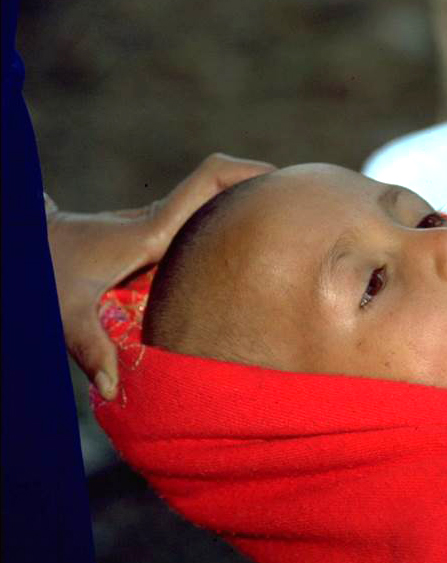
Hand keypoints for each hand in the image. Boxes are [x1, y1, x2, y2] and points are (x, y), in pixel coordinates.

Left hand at [48, 153, 274, 398]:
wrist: (25, 245)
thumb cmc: (44, 275)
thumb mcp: (64, 315)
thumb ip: (91, 350)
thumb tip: (114, 388)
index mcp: (155, 232)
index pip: (209, 180)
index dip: (248, 173)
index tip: (284, 181)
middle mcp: (163, 222)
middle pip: (222, 182)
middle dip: (262, 184)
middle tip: (303, 205)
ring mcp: (159, 225)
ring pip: (212, 199)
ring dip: (246, 202)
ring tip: (285, 227)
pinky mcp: (153, 235)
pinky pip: (199, 217)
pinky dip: (226, 222)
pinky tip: (242, 251)